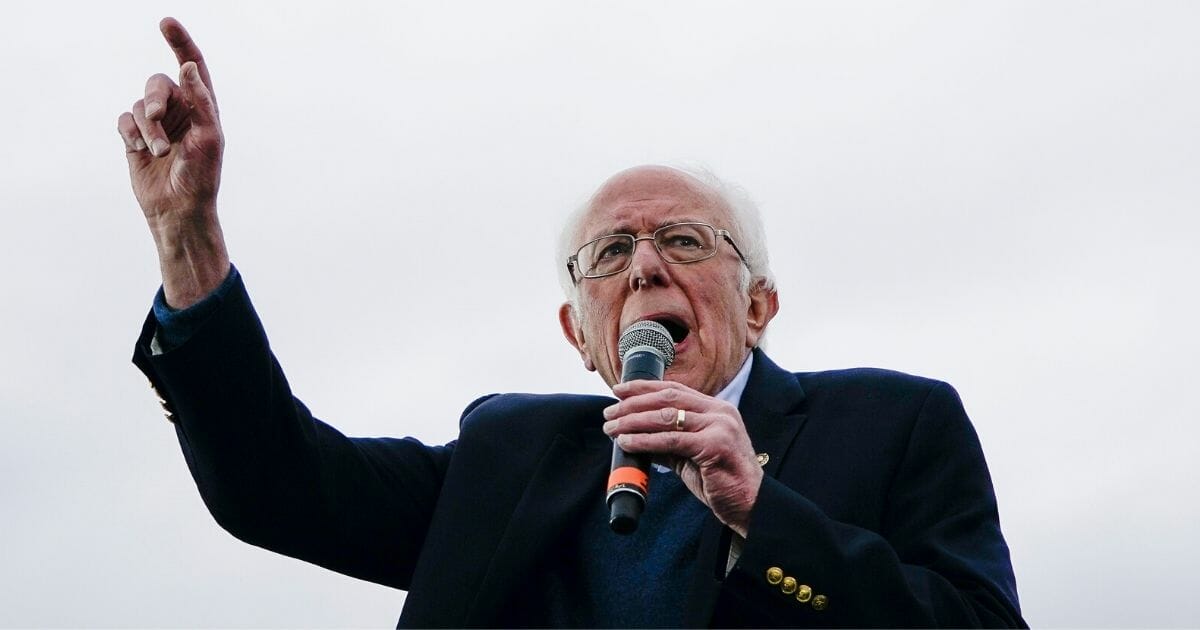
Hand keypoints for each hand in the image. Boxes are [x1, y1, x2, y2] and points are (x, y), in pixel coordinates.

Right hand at [117, 17, 228, 307]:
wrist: (180, 210)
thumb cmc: (202, 177)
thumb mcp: (209, 138)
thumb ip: (201, 102)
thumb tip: (188, 68)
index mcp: (203, 108)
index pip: (192, 66)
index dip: (180, 42)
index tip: (166, 22)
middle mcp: (179, 111)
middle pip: (157, 83)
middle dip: (155, 98)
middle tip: (156, 116)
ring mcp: (156, 124)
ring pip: (139, 105)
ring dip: (147, 128)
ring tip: (159, 152)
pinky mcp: (135, 138)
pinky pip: (124, 119)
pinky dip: (131, 133)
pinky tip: (142, 151)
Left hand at [602, 380, 763, 536]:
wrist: (750, 505)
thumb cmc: (722, 482)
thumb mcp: (692, 455)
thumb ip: (669, 442)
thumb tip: (635, 436)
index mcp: (717, 409)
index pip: (675, 389)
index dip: (644, 387)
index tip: (619, 389)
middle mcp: (720, 413)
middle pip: (667, 398)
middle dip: (633, 403)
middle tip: (609, 412)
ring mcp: (720, 427)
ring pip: (666, 416)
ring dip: (633, 421)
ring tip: (612, 427)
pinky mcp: (715, 446)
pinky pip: (671, 440)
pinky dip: (645, 440)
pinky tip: (627, 442)